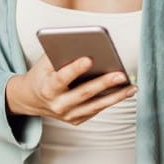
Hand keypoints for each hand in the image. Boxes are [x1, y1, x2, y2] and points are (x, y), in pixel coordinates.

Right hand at [6, 55, 136, 125]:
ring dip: (116, 96)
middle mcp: (57, 105)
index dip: (75, 69)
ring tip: (132, 86)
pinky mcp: (76, 120)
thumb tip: (85, 44)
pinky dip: (111, 100)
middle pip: (84, 94)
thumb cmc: (42, 74)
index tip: (89, 58)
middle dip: (104, 84)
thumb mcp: (44, 63)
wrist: (32, 99)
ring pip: (95, 105)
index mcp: (47, 88)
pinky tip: (125, 90)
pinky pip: (96, 109)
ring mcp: (67, 116)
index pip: (62, 78)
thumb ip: (60, 53)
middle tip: (120, 74)